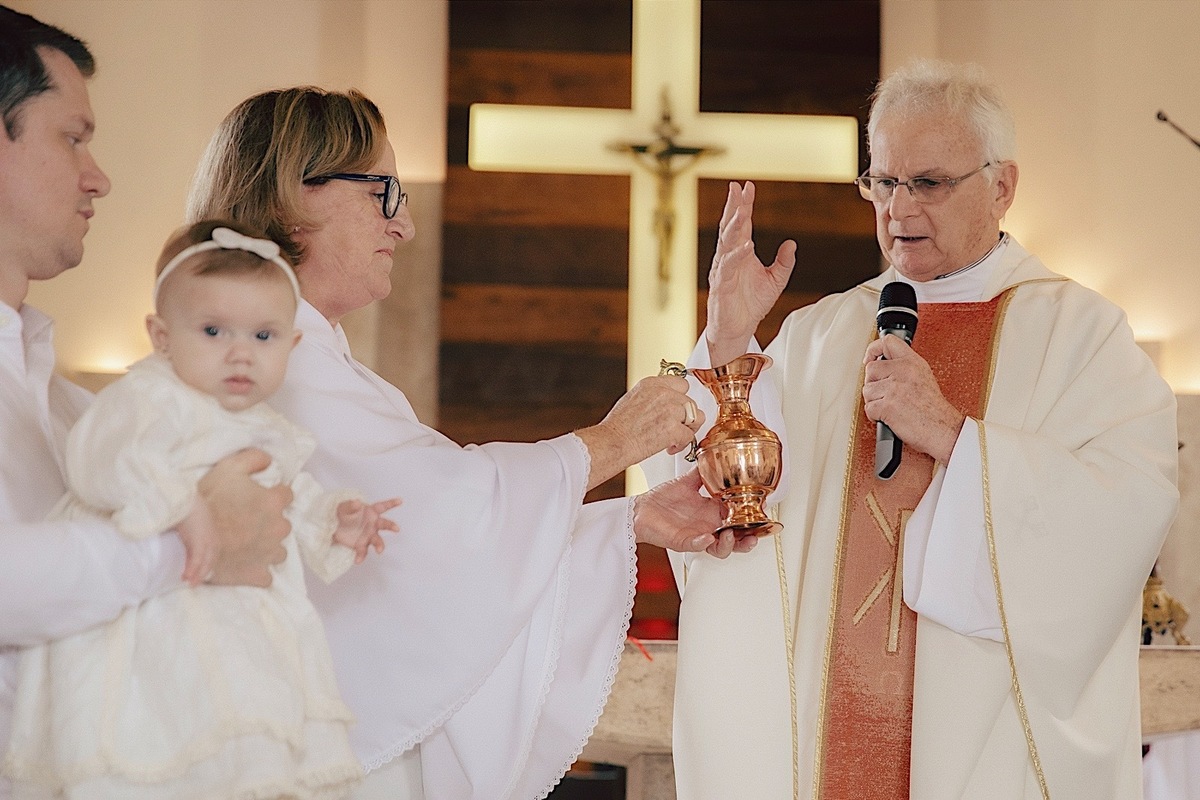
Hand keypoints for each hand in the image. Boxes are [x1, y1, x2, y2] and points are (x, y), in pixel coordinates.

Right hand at [178, 448, 290, 586]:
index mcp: (274, 503)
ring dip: (265, 548)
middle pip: (282, 524)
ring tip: (243, 545)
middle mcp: (279, 528)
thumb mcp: (229, 467)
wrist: (191, 538)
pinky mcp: (258, 575)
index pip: (286, 495)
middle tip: (244, 523)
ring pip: (278, 551)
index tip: (256, 500)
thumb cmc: (209, 501)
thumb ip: (254, 458)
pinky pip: (266, 575)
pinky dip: (256, 571)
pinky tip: (242, 564)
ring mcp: (270, 554)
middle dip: (268, 524)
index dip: (271, 495)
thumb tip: (269, 461)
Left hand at [333, 497, 401, 563]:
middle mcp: (373, 524)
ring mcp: (368, 535)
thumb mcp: (344, 507)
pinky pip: (363, 552)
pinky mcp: (361, 545)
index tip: (400, 501)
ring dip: (380, 545)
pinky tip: (357, 560)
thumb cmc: (342, 513)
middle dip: (391, 526)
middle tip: (396, 528)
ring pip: (377, 541)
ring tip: (380, 550)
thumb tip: (357, 502)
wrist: (335, 527)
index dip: (391, 503)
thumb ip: (351, 506)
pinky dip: (361, 556)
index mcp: (371, 512)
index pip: (382, 507)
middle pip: (384, 524)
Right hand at [575, 376, 704, 489]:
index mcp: (652, 384)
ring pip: (696, 417)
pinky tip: (669, 447)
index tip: (679, 408)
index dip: (682, 398)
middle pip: (691, 401)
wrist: (612, 442)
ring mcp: (670, 409)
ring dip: (688, 429)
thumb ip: (652, 396)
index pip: (681, 384)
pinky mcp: (674, 428)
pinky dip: (682, 444)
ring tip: (675, 438)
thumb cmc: (618, 427)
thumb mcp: (633, 399)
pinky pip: (690, 436)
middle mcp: (663, 393)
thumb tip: (665, 402)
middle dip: (686, 416)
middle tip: (676, 427)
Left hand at [633, 470, 757, 558]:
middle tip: (754, 535)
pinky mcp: (682, 541)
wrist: (641, 508)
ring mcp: (697, 536)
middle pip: (735, 540)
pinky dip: (702, 544)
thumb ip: (703, 473)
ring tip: (730, 534)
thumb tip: (714, 456)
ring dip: (728, 544)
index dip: (751, 521)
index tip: (762, 515)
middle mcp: (708, 527)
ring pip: (719, 549)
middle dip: (747, 540)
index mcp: (712, 513)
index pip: (738, 520)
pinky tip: (707, 538)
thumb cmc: (663, 499)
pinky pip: (695, 546)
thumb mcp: (687, 482)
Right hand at [706, 181, 796, 366]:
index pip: (742, 224)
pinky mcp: (721, 285)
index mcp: (740, 253)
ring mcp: (723, 270)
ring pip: (726, 243)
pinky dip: (736, 256)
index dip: (744, 205)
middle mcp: (729, 257)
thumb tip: (792, 243)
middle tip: (737, 188)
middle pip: (730, 227)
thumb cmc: (752, 304)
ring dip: (733, 227)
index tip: (747, 186)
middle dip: (733, 207)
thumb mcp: (775, 280)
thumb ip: (784, 262)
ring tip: (741, 211)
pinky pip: (728, 267)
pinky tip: (746, 246)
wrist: (738, 329)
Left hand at [862, 334, 965, 463]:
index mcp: (913, 362)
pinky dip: (875, 416)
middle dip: (874, 384)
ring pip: (867, 390)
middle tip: (886, 394)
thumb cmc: (933, 409)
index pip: (888, 342)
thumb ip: (903, 367)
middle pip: (870, 369)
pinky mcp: (887, 406)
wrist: (943, 429)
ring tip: (891, 406)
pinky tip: (889, 417)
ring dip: (874, 401)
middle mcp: (904, 371)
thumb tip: (881, 362)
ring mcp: (894, 388)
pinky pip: (869, 408)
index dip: (873, 349)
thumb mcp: (923, 376)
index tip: (869, 359)